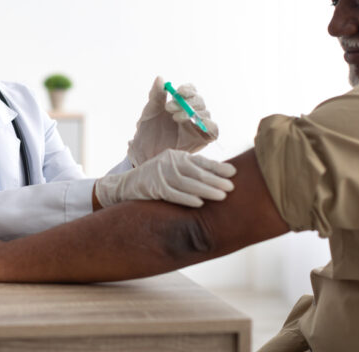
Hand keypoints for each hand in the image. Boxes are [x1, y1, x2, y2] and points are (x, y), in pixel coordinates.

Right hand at [94, 149, 235, 207]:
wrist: (125, 186)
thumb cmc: (154, 180)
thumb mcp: (171, 170)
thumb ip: (189, 171)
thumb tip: (217, 179)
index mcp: (175, 156)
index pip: (200, 161)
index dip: (218, 166)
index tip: (234, 172)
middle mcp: (169, 162)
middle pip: (196, 171)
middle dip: (216, 179)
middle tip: (232, 187)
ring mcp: (160, 174)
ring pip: (187, 182)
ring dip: (206, 190)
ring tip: (222, 196)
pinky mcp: (153, 187)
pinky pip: (173, 193)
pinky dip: (187, 198)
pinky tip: (199, 203)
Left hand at [127, 77, 217, 166]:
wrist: (145, 154)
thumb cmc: (147, 132)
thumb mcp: (149, 112)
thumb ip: (155, 96)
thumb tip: (160, 78)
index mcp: (180, 104)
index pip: (191, 91)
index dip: (187, 89)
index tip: (178, 91)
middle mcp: (191, 113)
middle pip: (199, 101)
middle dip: (187, 102)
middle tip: (169, 107)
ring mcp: (198, 126)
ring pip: (205, 113)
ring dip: (192, 112)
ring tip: (175, 118)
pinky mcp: (203, 139)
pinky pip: (214, 130)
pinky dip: (209, 124)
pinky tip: (195, 124)